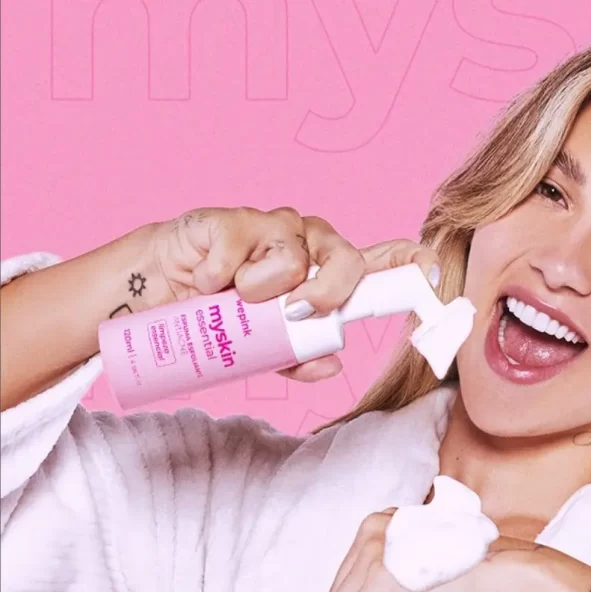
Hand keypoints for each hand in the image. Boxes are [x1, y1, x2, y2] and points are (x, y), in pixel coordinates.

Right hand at [149, 206, 439, 381]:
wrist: (152, 302)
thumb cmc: (218, 321)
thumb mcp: (263, 351)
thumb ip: (299, 358)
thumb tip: (335, 365)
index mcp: (324, 274)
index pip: (378, 260)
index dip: (408, 261)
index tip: (430, 269)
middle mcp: (306, 245)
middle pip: (346, 257)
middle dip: (328, 291)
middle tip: (294, 312)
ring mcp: (270, 229)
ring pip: (294, 257)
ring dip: (261, 290)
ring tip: (230, 297)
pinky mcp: (232, 220)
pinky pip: (241, 248)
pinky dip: (221, 275)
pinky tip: (204, 280)